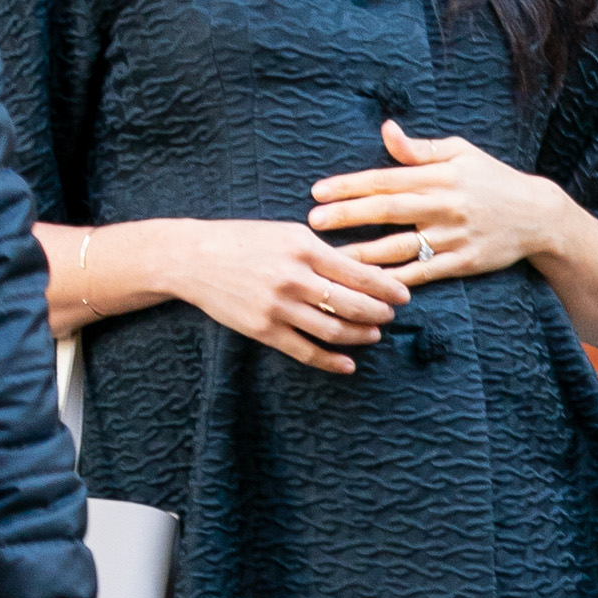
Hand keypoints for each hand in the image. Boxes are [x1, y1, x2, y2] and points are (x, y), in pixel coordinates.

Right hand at [169, 220, 412, 375]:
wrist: (193, 258)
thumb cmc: (243, 240)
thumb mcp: (287, 233)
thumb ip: (322, 252)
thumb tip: (362, 270)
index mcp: (304, 247)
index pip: (358, 273)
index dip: (386, 288)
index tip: (403, 295)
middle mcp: (294, 278)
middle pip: (352, 304)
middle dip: (378, 313)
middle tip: (390, 316)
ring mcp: (279, 307)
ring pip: (334, 330)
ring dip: (360, 335)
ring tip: (373, 335)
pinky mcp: (264, 330)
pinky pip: (306, 351)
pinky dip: (332, 360)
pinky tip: (348, 363)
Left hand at [307, 120, 565, 281]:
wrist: (537, 215)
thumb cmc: (493, 179)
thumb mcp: (461, 153)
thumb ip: (419, 149)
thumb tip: (385, 129)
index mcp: (440, 175)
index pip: (386, 179)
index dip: (350, 185)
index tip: (318, 191)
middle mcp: (444, 205)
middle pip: (387, 210)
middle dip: (347, 215)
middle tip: (312, 222)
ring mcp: (453, 237)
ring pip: (400, 247)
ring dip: (362, 254)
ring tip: (329, 259)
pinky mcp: (462, 263)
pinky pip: (422, 274)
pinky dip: (395, 282)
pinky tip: (369, 286)